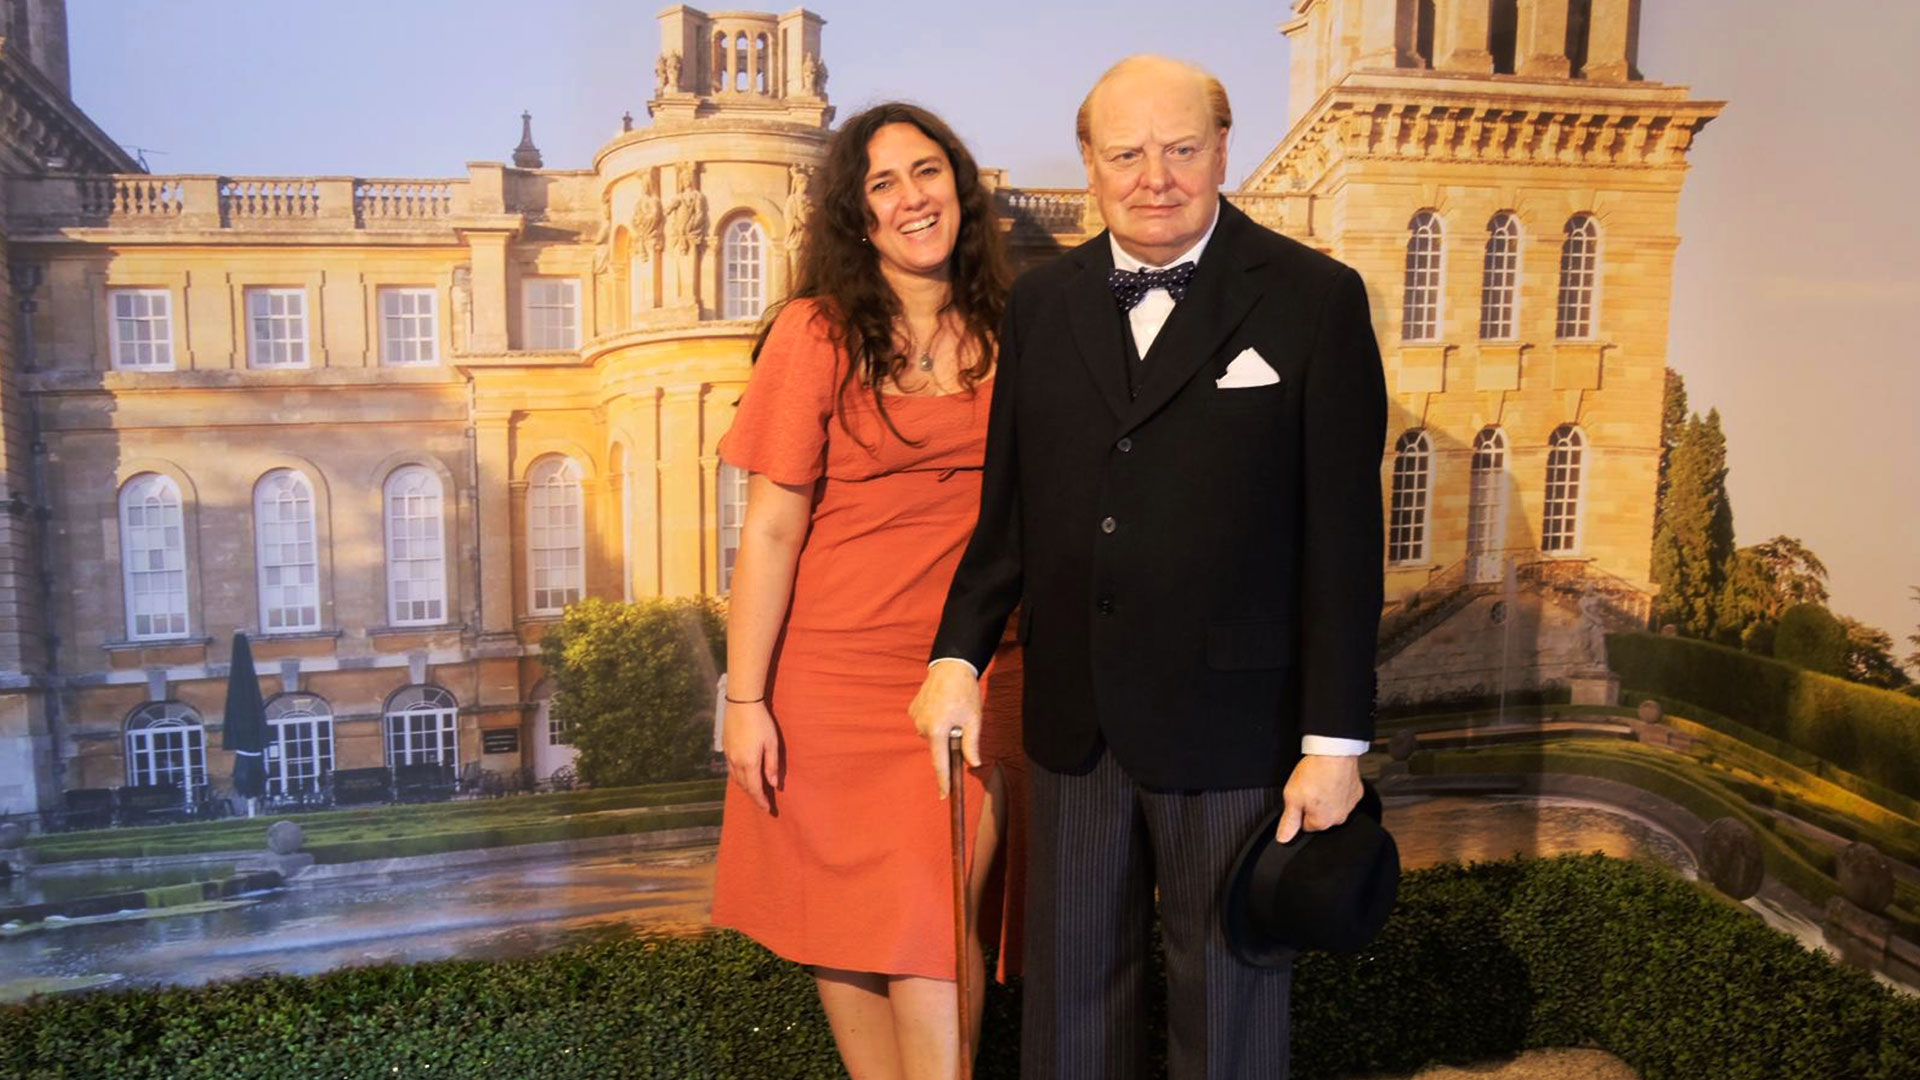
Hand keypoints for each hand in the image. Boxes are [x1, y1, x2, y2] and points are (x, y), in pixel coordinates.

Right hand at [722, 700, 781, 812]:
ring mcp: (729, 756)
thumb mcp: (772, 743)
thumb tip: (773, 784)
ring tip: (755, 792)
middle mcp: (736, 762)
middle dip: (754, 797)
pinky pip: (731, 770)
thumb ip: (772, 765)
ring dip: (746, 788)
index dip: (761, 801)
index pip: (755, 788)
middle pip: (745, 786)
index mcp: (749, 763)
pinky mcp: (726, 749)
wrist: (742, 704)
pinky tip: (744, 777)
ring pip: (736, 779)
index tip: (768, 809)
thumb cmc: (761, 722)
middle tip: (763, 804)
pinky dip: (738, 778)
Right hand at [909, 661, 981, 799]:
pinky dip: (935, 721)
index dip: (943, 781)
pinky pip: (925, 723)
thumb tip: (973, 765)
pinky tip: (943, 707)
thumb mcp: (974, 719)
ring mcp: (915, 717)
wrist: (950, 666)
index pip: (940, 764)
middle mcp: (921, 726)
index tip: (944, 795)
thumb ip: (971, 745)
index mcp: (936, 730)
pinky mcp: (913, 710)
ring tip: (953, 710)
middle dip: (949, 744)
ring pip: (932, 735)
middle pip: (937, 748)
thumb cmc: (964, 692)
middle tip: (962, 723)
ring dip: (943, 731)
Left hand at [1276, 754, 1362, 843]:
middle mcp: (1338, 818)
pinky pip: (1344, 796)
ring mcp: (1349, 806)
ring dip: (1326, 798)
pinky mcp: (1356, 793)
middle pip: (1320, 817)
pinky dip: (1338, 789)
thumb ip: (1288, 821)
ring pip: (1333, 807)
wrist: (1335, 753)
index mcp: (1321, 822)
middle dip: (1313, 806)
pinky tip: (1331, 779)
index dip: (1299, 811)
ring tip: (1319, 782)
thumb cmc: (1315, 773)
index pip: (1305, 826)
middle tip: (1309, 788)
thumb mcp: (1292, 797)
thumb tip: (1283, 838)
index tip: (1299, 798)